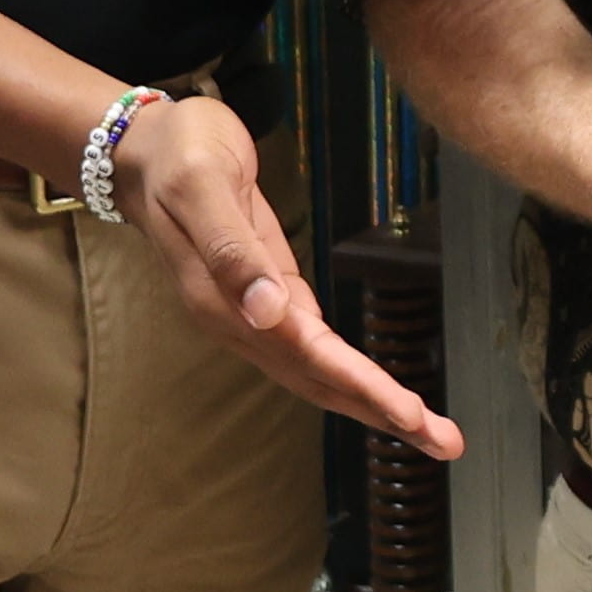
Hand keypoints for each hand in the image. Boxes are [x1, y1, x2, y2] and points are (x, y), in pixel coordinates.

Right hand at [114, 93, 460, 450]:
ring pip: (317, 371)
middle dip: (382, 412)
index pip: (306, 355)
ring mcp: (250, 312)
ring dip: (371, 401)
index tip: (409, 414)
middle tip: (445, 442)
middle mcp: (237, 319)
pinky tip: (376, 389)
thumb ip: (231, 248)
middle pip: (318, 379)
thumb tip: (266, 310)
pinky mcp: (265, 294)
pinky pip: (311, 347)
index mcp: (224, 300)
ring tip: (427, 427)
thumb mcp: (202, 185)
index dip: (359, 386)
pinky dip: (347, 373)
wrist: (146, 149)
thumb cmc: (179, 154)